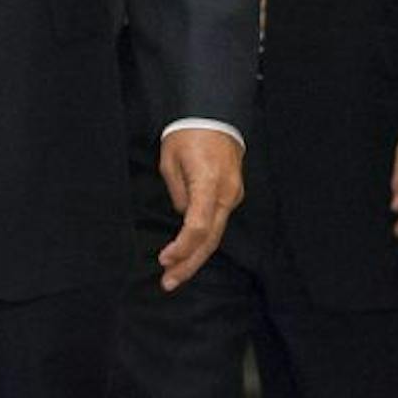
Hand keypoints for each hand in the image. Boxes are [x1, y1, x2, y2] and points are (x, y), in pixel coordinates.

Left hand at [156, 127, 243, 291]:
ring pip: (215, 234)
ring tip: (175, 274)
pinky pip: (217, 221)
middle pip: (210, 239)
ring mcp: (232, 195)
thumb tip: (183, 214)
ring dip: (195, 255)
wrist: (214, 114)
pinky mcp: (232, 193)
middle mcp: (226, 193)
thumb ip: (177, 192)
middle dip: (189, 264)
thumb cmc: (187, 133)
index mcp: (208, 183)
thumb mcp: (170, 160)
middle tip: (168, 283)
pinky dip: (202, 238)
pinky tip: (188, 251)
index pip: (198, 227)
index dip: (182, 248)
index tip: (164, 259)